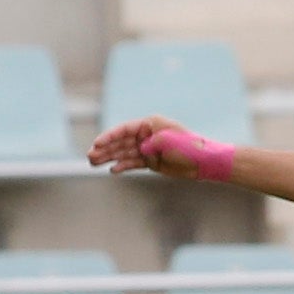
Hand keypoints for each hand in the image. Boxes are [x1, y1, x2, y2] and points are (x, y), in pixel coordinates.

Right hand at [87, 117, 232, 181]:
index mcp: (150, 124)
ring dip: (109, 157)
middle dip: (105, 149)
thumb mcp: (169, 141)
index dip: (109, 136)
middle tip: (90, 157)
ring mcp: (147, 148)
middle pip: (120, 141)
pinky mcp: (151, 161)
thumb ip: (151, 143)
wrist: (203, 162)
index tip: (96, 144)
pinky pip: (132, 163)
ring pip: (124, 153)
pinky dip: (122, 166)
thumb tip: (140, 149)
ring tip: (93, 163)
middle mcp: (146, 135)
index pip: (125, 129)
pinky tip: (112, 170)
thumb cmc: (188, 147)